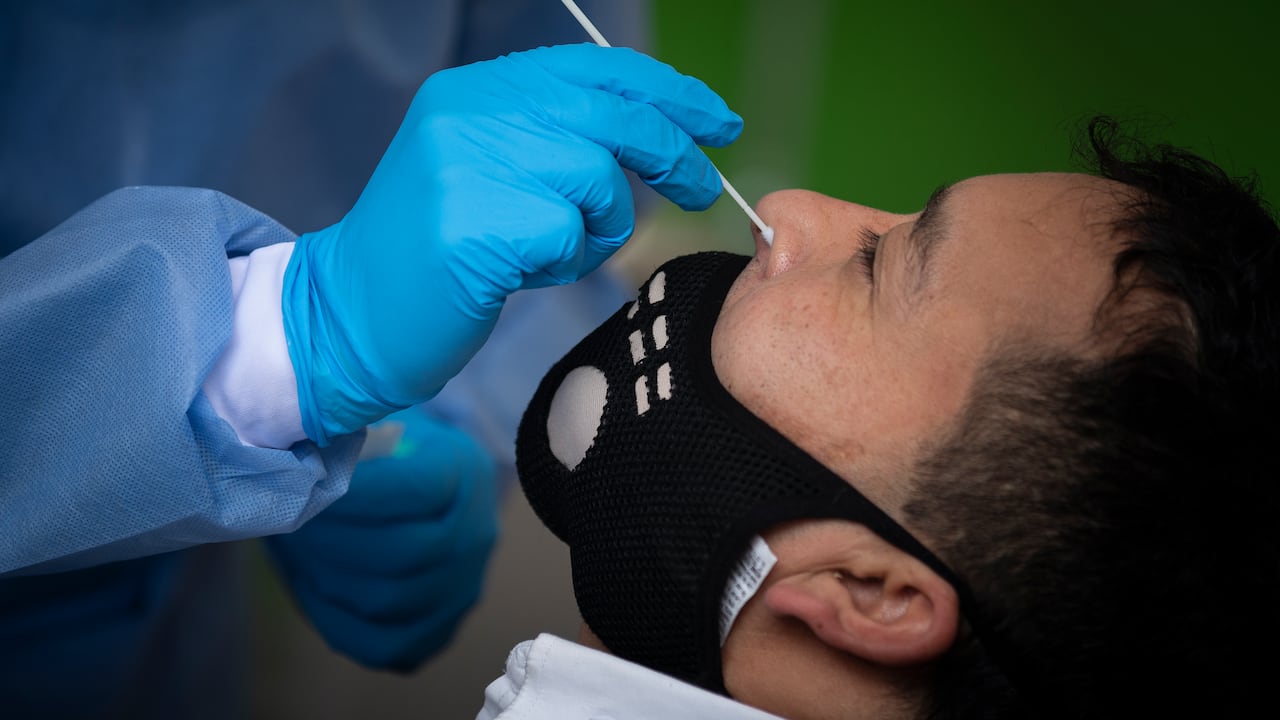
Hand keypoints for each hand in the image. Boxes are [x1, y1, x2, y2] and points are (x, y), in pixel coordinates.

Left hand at [266, 407, 498, 670]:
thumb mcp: (376, 426)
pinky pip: (386, 644)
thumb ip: (350, 435)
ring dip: (329, 577)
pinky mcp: (439, 627)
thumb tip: (304, 447)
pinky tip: (317, 588)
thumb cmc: (383, 456)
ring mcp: (462, 587)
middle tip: (291, 521)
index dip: (357, 492)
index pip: (418, 490)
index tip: (309, 480)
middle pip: (404, 552)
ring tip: (299, 550)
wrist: (418, 498)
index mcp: (464, 473)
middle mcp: (475, 535)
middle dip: (333, 539)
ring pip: (390, 600)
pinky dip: (341, 622)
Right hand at [283, 43, 742, 443]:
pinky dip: (564, 262)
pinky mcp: (474, 224)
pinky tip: (522, 273)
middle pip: (611, 115)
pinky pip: (568, 234)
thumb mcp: (488, 171)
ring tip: (552, 253)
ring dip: (598, 229)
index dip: (667, 91)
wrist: (350, 316)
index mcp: (475, 91)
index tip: (716, 121)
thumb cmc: (436, 255)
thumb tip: (658, 129)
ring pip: (597, 180)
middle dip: (673, 155)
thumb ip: (554, 138)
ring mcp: (467, 164)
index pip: (595, 69)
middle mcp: (469, 112)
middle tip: (702, 190)